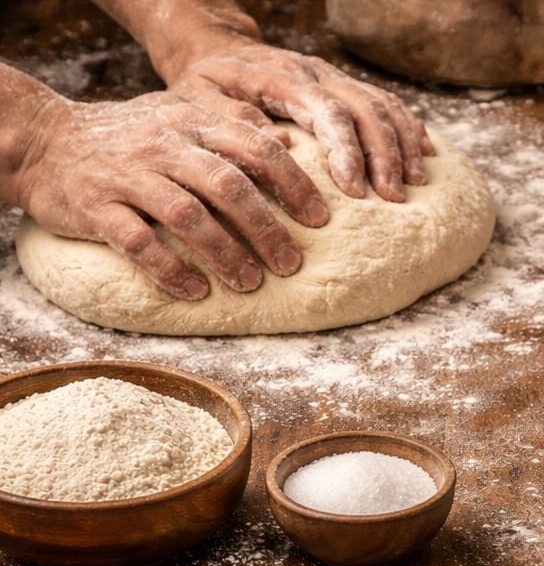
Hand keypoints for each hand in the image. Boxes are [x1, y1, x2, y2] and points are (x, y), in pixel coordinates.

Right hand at [15, 91, 328, 299]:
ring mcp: (128, 175)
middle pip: (228, 186)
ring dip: (225, 254)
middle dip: (267, 229)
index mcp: (192, 122)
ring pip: (187, 216)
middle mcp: (164, 145)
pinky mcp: (94, 206)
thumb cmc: (128, 136)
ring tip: (251, 283)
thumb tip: (289, 141)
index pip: (257, 148)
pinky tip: (195, 292)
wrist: (44, 140)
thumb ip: (231, 125)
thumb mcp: (179, 116)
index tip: (321, 219)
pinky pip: (137, 242)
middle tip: (292, 264)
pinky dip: (169, 269)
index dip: (294, 184)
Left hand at [167, 43, 433, 202]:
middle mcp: (317, 74)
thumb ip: (235, 119)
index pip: (327, 110)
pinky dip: (410, 128)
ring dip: (403, 145)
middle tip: (393, 198)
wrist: (218, 49)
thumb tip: (282, 143)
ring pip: (382, 106)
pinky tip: (425, 155)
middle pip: (365, 109)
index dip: (346, 149)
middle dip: (384, 155)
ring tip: (414, 184)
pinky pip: (389, 103)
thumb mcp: (200, 99)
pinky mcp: (346, 86)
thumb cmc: (206, 83)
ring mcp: (336, 78)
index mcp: (283, 77)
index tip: (354, 189)